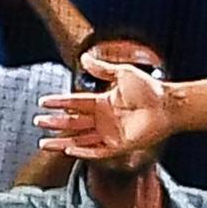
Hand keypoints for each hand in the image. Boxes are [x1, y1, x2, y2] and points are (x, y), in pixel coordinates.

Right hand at [34, 54, 171, 159]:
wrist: (168, 104)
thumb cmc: (150, 88)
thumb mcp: (122, 73)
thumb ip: (101, 68)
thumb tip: (83, 56)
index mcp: (103, 102)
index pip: (75, 103)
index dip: (59, 103)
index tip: (43, 102)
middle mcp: (104, 119)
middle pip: (73, 123)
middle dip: (55, 123)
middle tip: (37, 122)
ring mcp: (110, 134)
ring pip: (80, 139)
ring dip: (62, 141)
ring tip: (43, 142)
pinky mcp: (119, 146)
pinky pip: (97, 151)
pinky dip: (82, 151)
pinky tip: (68, 149)